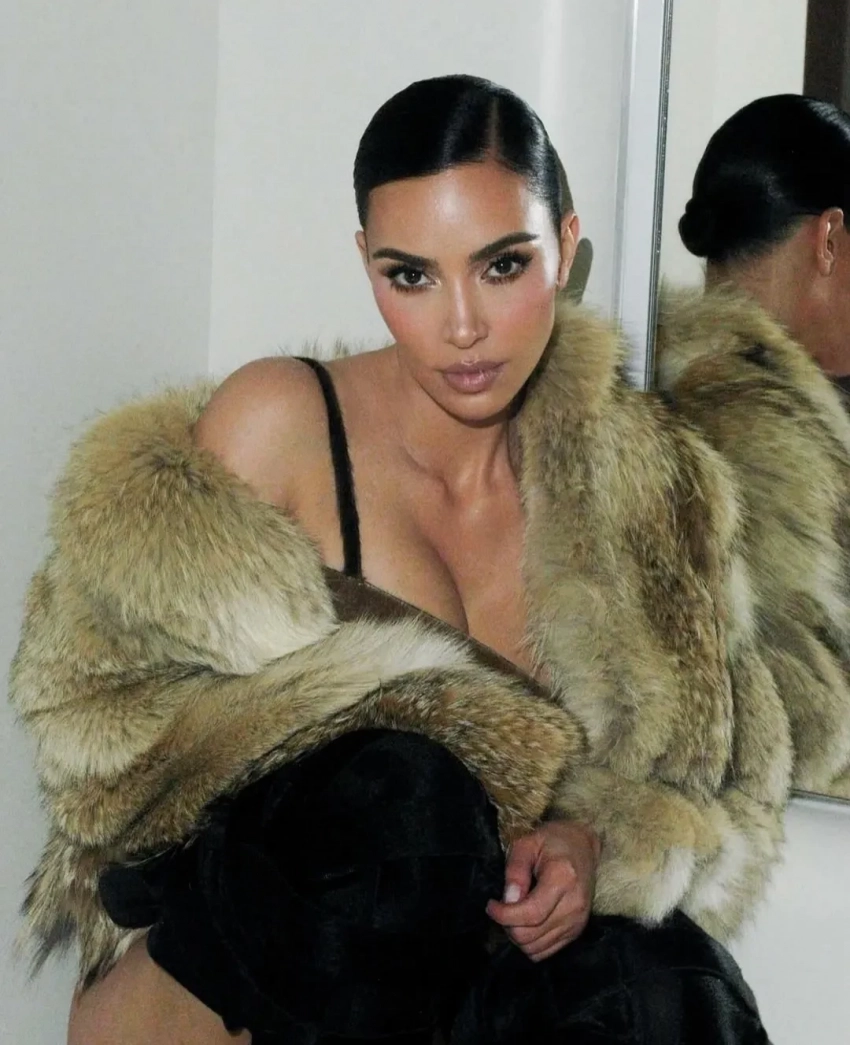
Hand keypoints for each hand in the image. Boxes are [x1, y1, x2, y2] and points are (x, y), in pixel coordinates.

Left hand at [486, 819, 599, 961]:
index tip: (491, 905)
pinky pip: (546, 951)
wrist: (583, 846)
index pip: (531, 913)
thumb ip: (515, 870)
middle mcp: (574, 905)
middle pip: (531, 935)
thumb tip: (508, 900)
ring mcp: (577, 922)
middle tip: (501, 908)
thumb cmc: (552, 841)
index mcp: (562, 879)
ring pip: (536, 948)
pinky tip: (526, 923)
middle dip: (508, 926)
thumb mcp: (527, 843)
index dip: (505, 915)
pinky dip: (530, 943)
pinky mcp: (576, 932)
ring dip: (518, 936)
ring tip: (513, 914)